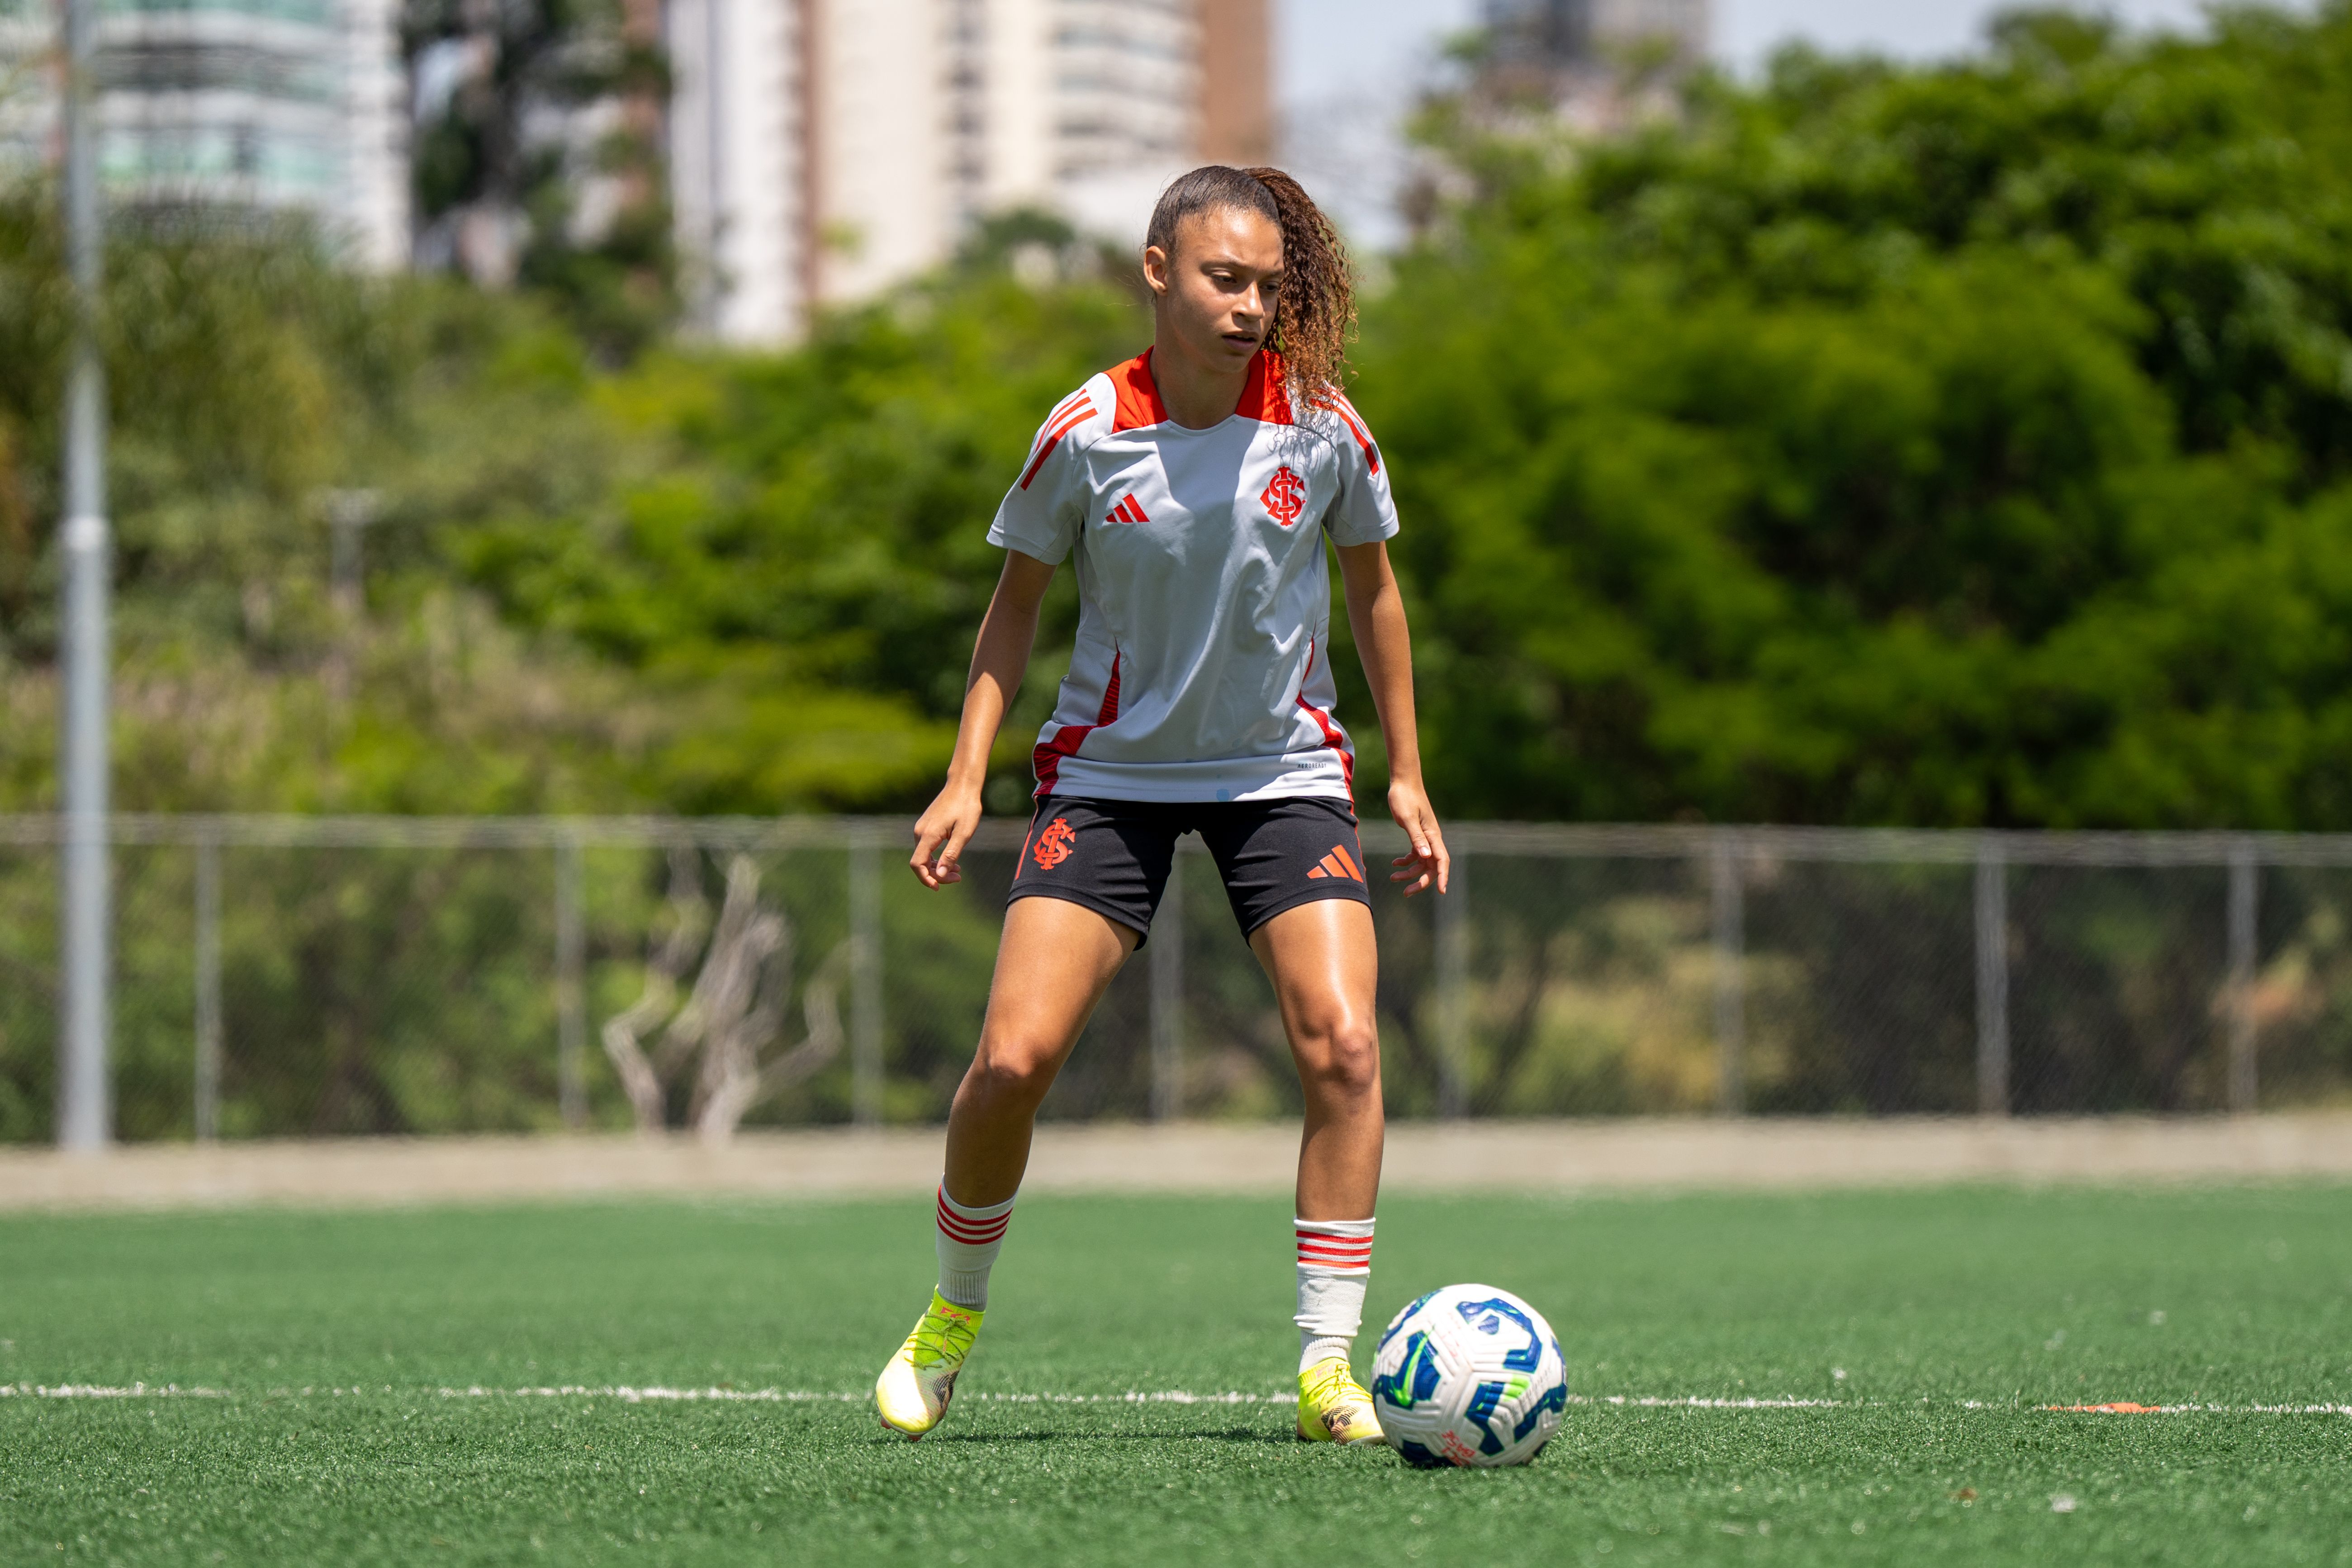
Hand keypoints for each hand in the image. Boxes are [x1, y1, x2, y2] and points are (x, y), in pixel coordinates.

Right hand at [909, 782, 984, 887]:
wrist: (963, 785)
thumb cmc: (967, 807)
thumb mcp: (964, 833)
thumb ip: (951, 854)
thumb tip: (941, 875)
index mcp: (928, 835)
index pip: (917, 863)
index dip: (925, 878)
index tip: (938, 888)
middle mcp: (920, 832)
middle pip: (921, 862)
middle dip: (937, 875)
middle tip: (958, 878)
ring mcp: (922, 828)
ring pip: (924, 856)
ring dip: (939, 867)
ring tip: (958, 872)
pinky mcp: (927, 826)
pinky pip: (927, 848)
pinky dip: (938, 858)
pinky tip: (953, 861)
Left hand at [1386, 778, 1449, 896]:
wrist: (1403, 782)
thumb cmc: (1404, 797)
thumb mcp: (1407, 818)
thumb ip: (1416, 838)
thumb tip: (1426, 857)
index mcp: (1433, 835)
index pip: (1442, 861)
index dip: (1443, 877)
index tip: (1442, 892)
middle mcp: (1432, 838)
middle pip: (1432, 866)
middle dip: (1421, 881)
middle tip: (1406, 892)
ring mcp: (1425, 837)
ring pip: (1422, 862)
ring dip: (1410, 872)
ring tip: (1393, 877)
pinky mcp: (1417, 835)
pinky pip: (1415, 854)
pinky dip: (1406, 861)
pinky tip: (1395, 863)